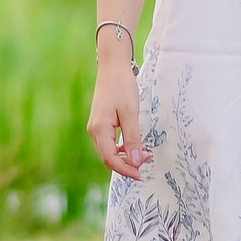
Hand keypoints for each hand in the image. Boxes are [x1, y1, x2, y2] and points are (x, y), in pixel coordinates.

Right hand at [86, 47, 148, 179]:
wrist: (113, 66)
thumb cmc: (122, 86)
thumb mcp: (130, 112)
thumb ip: (133, 138)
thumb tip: (136, 161)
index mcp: (99, 130)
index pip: (110, 159)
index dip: (125, 169)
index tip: (140, 174)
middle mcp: (94, 131)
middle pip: (108, 158)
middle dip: (127, 164)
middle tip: (146, 163)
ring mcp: (96, 127)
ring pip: (109, 151)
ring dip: (125, 156)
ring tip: (143, 154)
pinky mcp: (101, 123)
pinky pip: (109, 142)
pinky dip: (121, 148)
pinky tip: (134, 145)